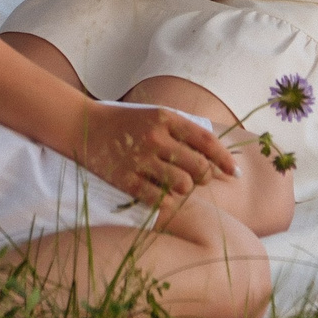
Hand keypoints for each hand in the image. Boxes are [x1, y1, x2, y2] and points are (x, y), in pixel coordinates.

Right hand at [66, 99, 237, 205]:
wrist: (82, 125)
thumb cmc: (126, 123)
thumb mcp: (156, 116)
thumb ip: (184, 132)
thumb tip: (216, 159)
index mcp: (166, 118)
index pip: (207, 142)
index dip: (225, 159)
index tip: (235, 173)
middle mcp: (155, 137)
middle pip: (198, 166)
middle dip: (205, 177)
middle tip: (199, 179)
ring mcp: (139, 159)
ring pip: (182, 184)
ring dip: (186, 189)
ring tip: (178, 185)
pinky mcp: (125, 178)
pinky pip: (159, 198)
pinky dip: (168, 200)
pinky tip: (165, 196)